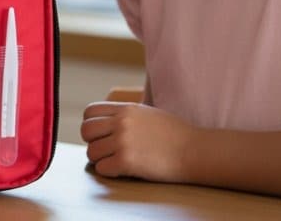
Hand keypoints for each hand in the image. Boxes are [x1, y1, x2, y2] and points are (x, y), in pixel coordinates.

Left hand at [81, 101, 196, 182]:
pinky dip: (109, 172)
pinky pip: (102, 169)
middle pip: (86, 131)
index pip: (90, 113)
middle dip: (93, 142)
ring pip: (91, 152)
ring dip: (101, 160)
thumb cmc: (175, 134)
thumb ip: (126, 115)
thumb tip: (107, 122)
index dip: (92, 125)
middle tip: (106, 150)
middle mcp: (121, 123)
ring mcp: (123, 142)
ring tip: (115, 161)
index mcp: (126, 109)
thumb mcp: (148, 113)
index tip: (101, 135)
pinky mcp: (127, 162)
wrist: (194, 150)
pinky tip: (122, 170)